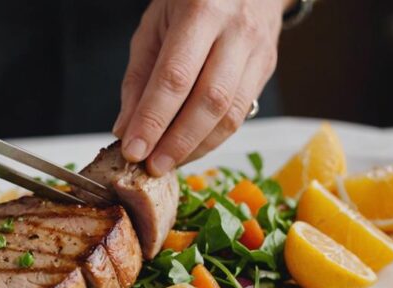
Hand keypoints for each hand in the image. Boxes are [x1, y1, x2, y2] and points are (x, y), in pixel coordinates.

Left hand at [113, 0, 288, 175]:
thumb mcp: (153, 26)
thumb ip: (139, 77)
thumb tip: (125, 129)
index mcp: (201, 10)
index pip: (175, 77)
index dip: (153, 120)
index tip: (133, 150)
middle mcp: (236, 30)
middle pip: (209, 101)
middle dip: (177, 142)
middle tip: (151, 167)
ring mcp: (258, 50)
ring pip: (230, 114)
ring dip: (196, 147)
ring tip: (167, 163)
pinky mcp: (267, 67)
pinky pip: (240, 114)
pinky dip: (212, 139)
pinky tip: (189, 149)